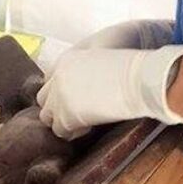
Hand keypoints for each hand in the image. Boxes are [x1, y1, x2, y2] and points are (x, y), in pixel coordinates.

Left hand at [37, 44, 182, 139]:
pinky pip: (61, 131)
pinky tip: (89, 126)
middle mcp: (58, 77)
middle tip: (78, 111)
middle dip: (57, 106)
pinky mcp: (67, 116)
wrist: (138, 76)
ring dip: (63, 120)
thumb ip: (87, 62)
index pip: (49, 79)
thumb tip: (89, 78)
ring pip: (48, 116)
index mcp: (66, 59)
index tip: (76, 96)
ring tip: (84, 120)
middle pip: (44, 98)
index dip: (62, 90)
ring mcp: (60, 97)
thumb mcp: (102, 51)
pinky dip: (73, 132)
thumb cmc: (129, 59)